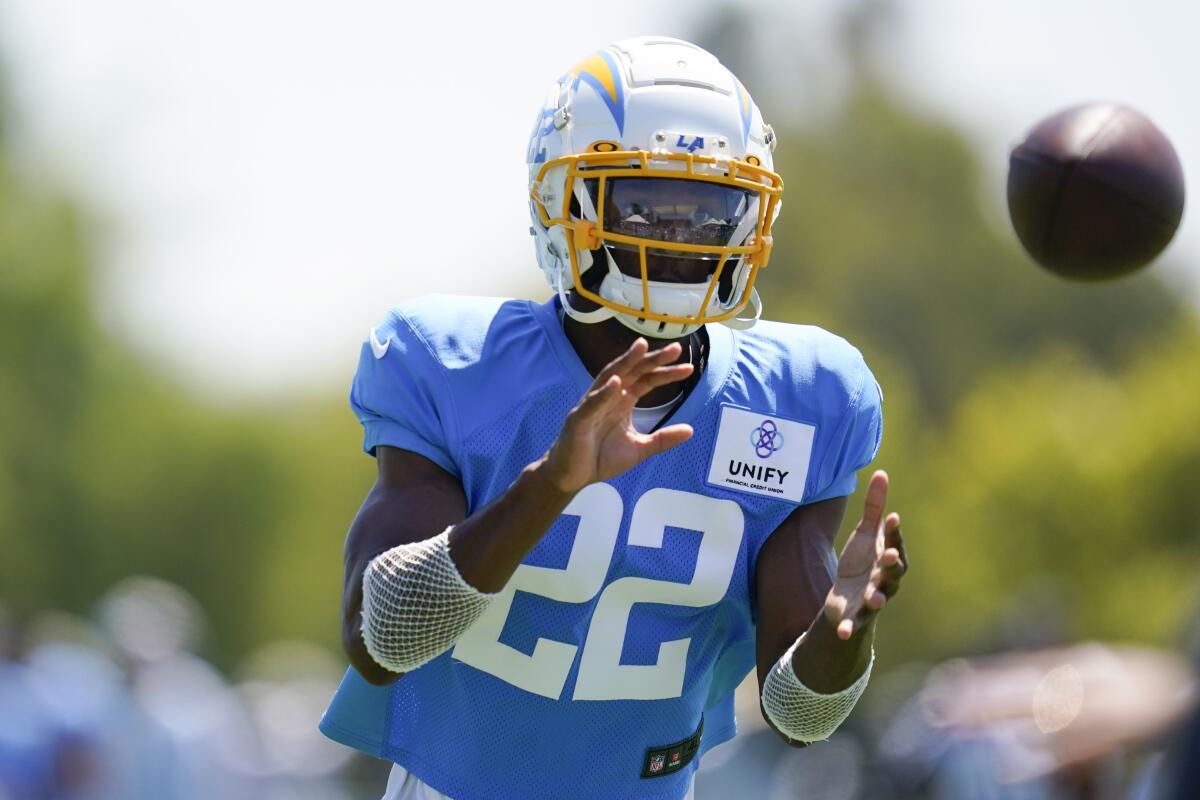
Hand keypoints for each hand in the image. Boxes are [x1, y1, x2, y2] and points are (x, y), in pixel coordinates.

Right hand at [539, 338, 694, 493]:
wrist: (571, 477)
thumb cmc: (600, 459)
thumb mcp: (639, 449)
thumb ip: (662, 439)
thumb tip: (691, 430)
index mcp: (622, 402)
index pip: (646, 381)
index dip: (665, 373)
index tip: (688, 368)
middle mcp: (608, 397)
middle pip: (632, 372)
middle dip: (652, 360)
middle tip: (675, 349)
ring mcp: (591, 406)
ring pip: (610, 378)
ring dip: (625, 362)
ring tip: (641, 347)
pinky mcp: (578, 420)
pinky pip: (591, 404)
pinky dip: (603, 393)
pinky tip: (617, 382)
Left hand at [823, 470, 907, 638]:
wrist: (850, 598)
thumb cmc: (862, 562)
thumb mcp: (866, 533)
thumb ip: (874, 506)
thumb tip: (881, 473)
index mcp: (887, 559)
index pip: (894, 544)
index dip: (894, 533)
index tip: (891, 517)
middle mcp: (884, 580)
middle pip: (892, 574)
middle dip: (891, 565)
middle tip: (889, 556)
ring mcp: (871, 600)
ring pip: (877, 600)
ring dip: (877, 599)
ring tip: (874, 598)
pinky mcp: (856, 617)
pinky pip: (854, 625)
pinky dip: (849, 629)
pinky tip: (841, 633)